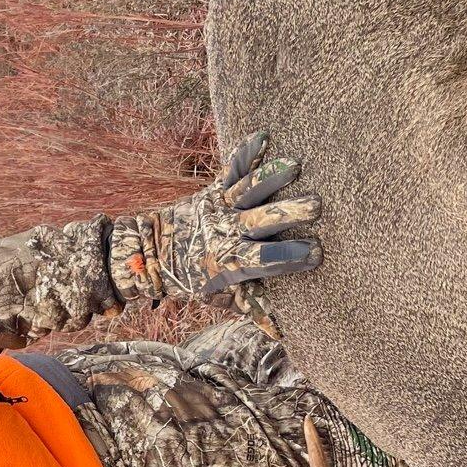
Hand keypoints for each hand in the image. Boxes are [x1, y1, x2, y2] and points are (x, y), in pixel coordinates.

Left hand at [118, 132, 322, 300]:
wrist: (149, 253)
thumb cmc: (190, 280)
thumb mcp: (219, 298)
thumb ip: (251, 307)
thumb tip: (281, 332)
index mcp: (230, 261)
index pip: (264, 260)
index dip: (289, 257)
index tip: (317, 254)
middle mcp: (228, 231)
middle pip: (261, 220)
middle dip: (288, 212)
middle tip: (316, 205)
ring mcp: (220, 208)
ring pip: (248, 190)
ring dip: (270, 177)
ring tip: (294, 165)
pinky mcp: (213, 191)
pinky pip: (231, 169)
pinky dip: (245, 151)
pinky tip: (262, 134)